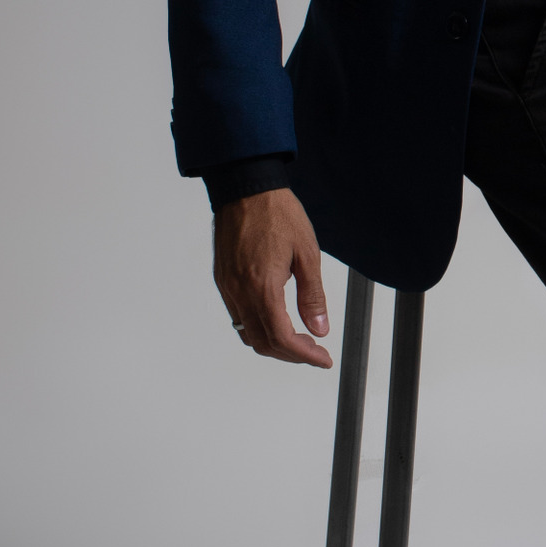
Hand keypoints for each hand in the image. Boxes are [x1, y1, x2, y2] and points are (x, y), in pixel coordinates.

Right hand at [213, 188, 331, 364]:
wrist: (246, 187)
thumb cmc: (278, 214)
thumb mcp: (307, 253)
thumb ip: (313, 296)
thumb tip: (320, 328)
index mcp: (263, 286)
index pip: (282, 338)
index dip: (304, 355)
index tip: (323, 358)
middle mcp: (240, 291)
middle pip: (262, 343)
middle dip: (291, 354)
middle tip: (314, 351)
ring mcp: (228, 287)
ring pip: (247, 333)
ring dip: (273, 344)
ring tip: (298, 339)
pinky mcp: (223, 280)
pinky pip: (238, 316)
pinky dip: (258, 328)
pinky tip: (276, 319)